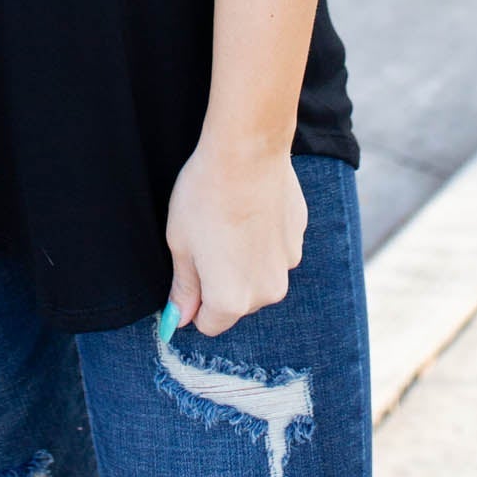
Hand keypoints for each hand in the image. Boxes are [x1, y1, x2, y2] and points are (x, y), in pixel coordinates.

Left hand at [161, 141, 306, 337]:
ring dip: (244, 260)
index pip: (208, 324)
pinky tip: (250, 208)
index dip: (194, 300)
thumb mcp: (179, 243)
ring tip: (229, 219)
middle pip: (236, 302)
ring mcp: (287, 266)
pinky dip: (262, 239)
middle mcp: (265, 293)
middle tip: (206, 238)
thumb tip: (178, 319)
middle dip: (221, 281)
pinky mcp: (299, 239)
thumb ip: (183, 288)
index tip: (189, 271)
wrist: (246, 151)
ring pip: (258, 276)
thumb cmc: (205, 195)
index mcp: (230, 300)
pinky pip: (275, 251)